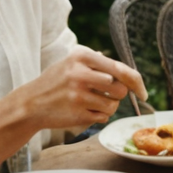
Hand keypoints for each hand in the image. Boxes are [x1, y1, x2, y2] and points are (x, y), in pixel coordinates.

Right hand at [16, 47, 146, 130]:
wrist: (29, 104)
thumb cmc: (56, 82)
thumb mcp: (72, 63)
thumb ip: (99, 63)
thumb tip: (129, 73)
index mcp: (82, 56)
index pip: (121, 69)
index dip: (137, 82)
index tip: (143, 93)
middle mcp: (80, 73)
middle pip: (120, 89)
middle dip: (117, 94)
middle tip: (104, 94)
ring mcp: (78, 94)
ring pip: (113, 104)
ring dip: (108, 106)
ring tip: (92, 102)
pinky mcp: (77, 113)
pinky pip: (103, 117)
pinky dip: (99, 116)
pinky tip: (84, 110)